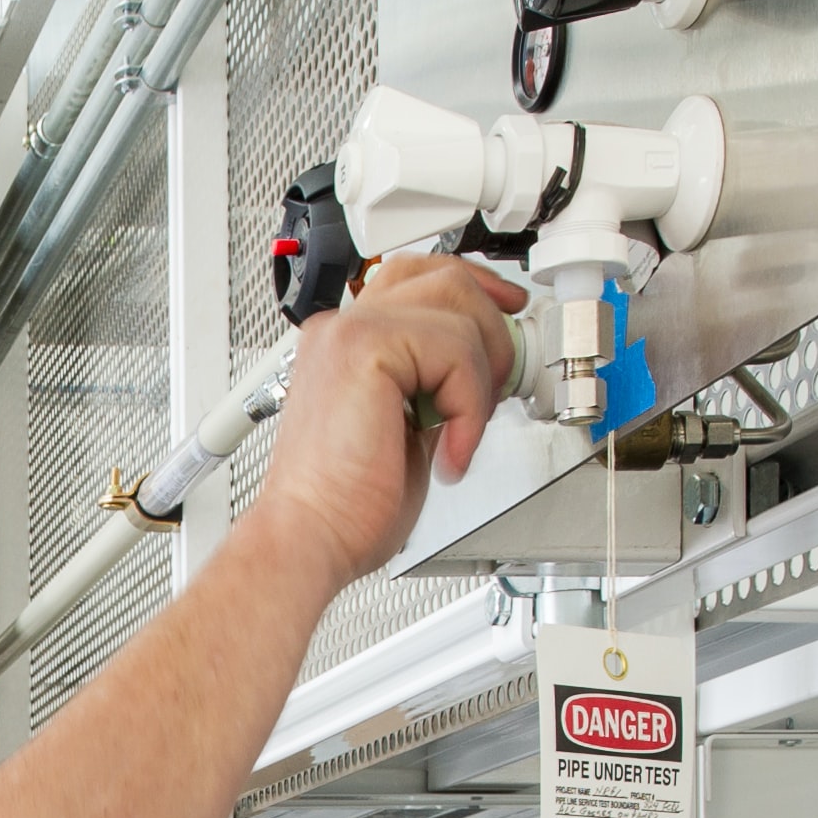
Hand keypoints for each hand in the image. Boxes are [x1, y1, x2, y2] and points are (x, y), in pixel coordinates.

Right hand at [233, 254, 526, 602]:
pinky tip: (448, 452)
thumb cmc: (344, 507)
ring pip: (458, 306)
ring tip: (462, 431)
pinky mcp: (365, 350)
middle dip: (494, 328)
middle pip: (446, 276)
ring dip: (482, 374)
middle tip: (500, 388)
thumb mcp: (409, 429)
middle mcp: (342, 328)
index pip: (420, 278)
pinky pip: (455, 350)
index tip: (508, 314)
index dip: (475, 290)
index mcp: (346, 342)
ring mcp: (349, 333)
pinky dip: (468, 407)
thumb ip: (437, 385)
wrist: (309, 541)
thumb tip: (488, 368)